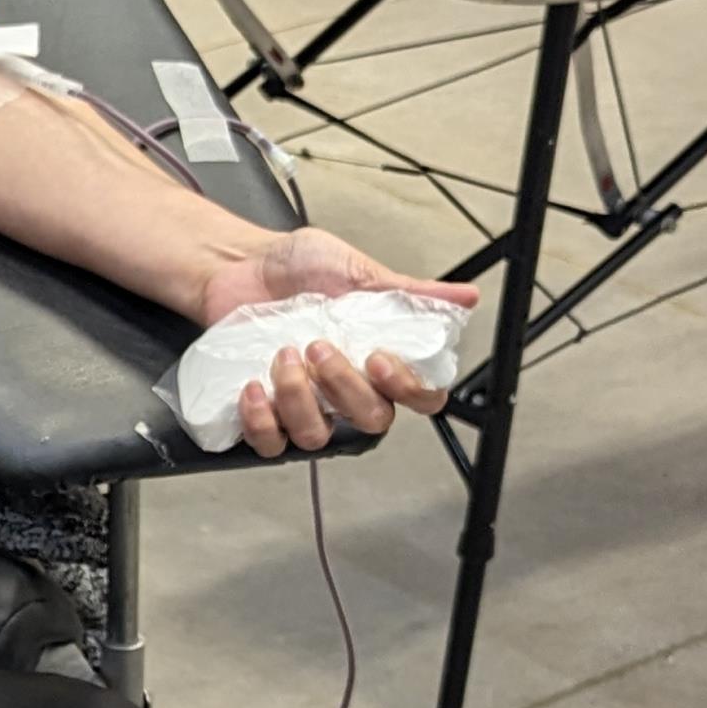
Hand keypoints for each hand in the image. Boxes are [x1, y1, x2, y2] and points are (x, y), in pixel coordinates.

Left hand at [197, 228, 480, 459]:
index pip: (420, 398)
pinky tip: (254, 386)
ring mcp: (306, 406)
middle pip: (370, 420)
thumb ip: (410, 293)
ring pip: (317, 436)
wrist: (240, 265)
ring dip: (298, 398)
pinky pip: (270, 443)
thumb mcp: (358, 272)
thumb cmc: (298, 270)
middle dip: (344, 386)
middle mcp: (346, 391)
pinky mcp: (265, 414)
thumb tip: (466, 297)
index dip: (408, 389)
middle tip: (319, 347)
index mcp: (379, 361)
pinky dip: (261, 420)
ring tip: (282, 355)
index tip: (379, 358)